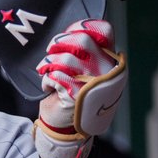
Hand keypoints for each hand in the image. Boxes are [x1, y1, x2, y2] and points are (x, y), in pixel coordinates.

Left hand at [34, 19, 126, 157]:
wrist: (68, 130)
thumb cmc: (75, 98)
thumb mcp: (86, 73)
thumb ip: (86, 54)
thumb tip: (72, 31)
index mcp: (111, 62)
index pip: (104, 31)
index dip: (82, 27)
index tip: (68, 32)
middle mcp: (106, 71)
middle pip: (81, 41)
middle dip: (59, 42)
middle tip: (50, 50)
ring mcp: (93, 84)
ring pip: (64, 59)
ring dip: (48, 63)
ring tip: (46, 71)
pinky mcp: (76, 96)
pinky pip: (55, 76)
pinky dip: (46, 80)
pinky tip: (48, 87)